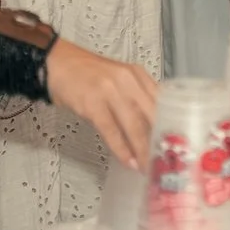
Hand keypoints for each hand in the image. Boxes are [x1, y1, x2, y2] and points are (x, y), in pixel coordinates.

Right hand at [46, 40, 158, 170]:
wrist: (56, 63)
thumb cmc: (87, 74)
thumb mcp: (118, 78)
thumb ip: (135, 96)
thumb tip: (151, 125)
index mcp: (137, 74)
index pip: (160, 102)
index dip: (168, 125)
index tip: (172, 144)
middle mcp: (127, 80)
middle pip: (150, 115)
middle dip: (157, 141)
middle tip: (163, 162)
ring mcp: (110, 91)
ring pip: (134, 125)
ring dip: (142, 150)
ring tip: (146, 166)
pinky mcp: (93, 104)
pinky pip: (112, 131)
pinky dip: (122, 149)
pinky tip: (128, 161)